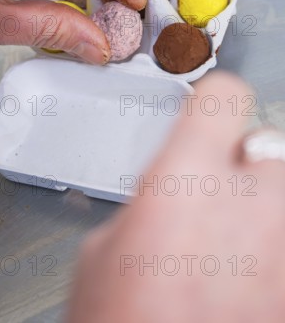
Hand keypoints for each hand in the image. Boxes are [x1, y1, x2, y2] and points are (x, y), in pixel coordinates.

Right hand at [67, 72, 284, 322]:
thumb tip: (176, 191)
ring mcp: (282, 247)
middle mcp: (247, 206)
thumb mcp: (105, 250)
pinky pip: (284, 240)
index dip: (215, 102)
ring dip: (265, 209)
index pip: (224, 97)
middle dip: (247, 165)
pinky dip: (269, 248)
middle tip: (222, 195)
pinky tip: (246, 275)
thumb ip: (153, 202)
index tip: (211, 111)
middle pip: (271, 144)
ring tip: (237, 244)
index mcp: (183, 181)